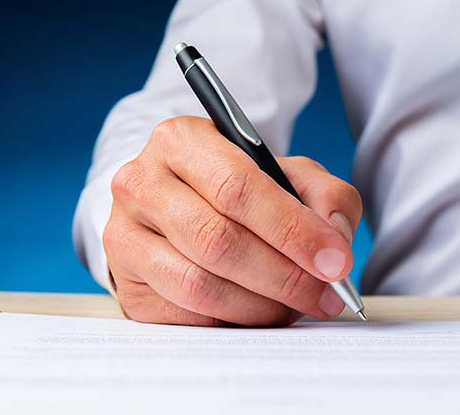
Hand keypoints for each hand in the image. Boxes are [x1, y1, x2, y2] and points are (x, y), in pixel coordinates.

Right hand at [103, 116, 360, 326]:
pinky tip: (257, 310)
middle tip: (324, 295)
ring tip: (295, 305)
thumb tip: (334, 240)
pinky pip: (183, 313)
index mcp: (180, 140)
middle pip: (218, 239)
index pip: (238, 187)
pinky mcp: (125, 280)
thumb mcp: (286, 173)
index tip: (334, 260)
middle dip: (283, 275)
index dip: (292, 229)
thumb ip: (324, 196)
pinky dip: (231, 320)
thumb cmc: (236, 187)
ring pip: (199, 284)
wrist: (177, 204)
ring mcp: (125, 234)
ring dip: (260, 305)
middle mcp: (141, 182)